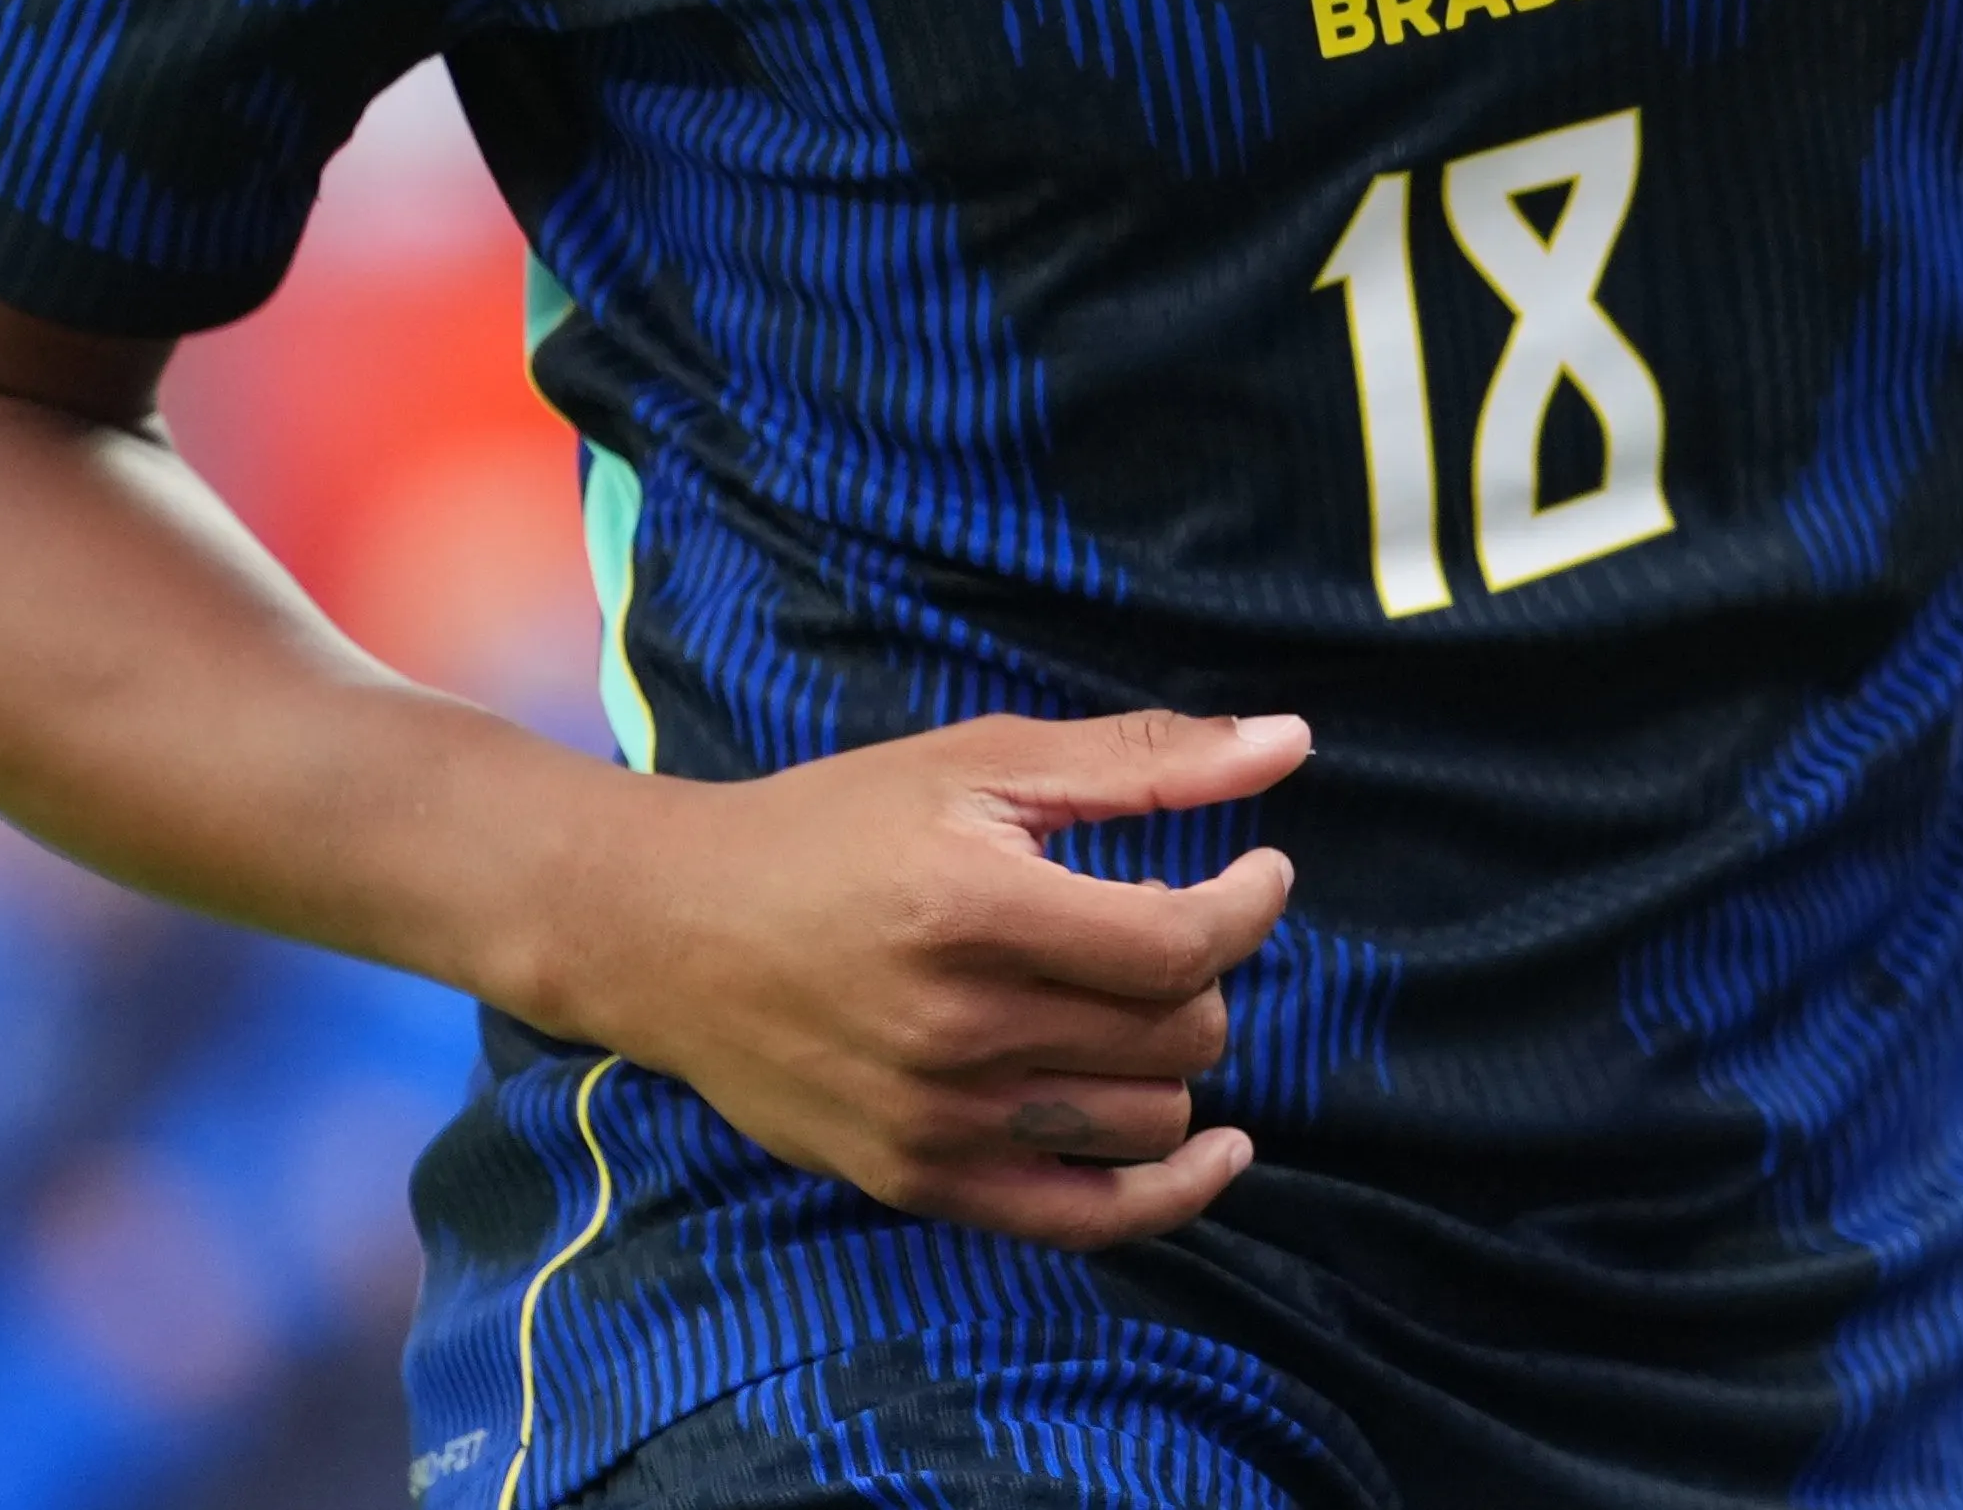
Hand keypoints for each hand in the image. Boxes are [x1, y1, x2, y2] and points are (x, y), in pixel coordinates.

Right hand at [547, 708, 1305, 1250]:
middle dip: (1196, 974)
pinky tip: (1213, 1150)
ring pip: (1149, 1118)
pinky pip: (1089, 1218)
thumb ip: (1141, 760)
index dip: (1248, 906)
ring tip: (1125, 1005)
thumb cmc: (833, 826)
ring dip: (1169, 1059)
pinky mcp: (917, 1181)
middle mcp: (957, 1027)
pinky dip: (1169, 1189)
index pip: (1178, 943)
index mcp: (973, 907)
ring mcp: (936, 1118)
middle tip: (1154, 930)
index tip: (1259, 873)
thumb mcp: (979, 762)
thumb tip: (1291, 744)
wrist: (671, 930)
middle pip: (1176, 1032)